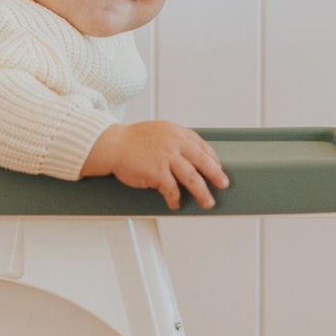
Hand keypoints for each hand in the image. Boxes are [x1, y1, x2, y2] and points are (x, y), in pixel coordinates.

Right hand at [85, 121, 229, 209]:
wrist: (111, 144)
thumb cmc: (131, 140)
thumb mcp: (158, 131)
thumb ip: (174, 140)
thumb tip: (188, 155)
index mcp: (177, 132)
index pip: (202, 146)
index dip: (212, 158)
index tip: (217, 167)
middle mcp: (175, 144)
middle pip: (203, 162)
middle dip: (216, 175)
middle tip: (223, 184)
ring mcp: (167, 158)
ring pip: (192, 178)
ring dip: (202, 192)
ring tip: (208, 202)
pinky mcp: (157, 172)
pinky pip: (172, 189)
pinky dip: (175, 199)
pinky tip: (176, 204)